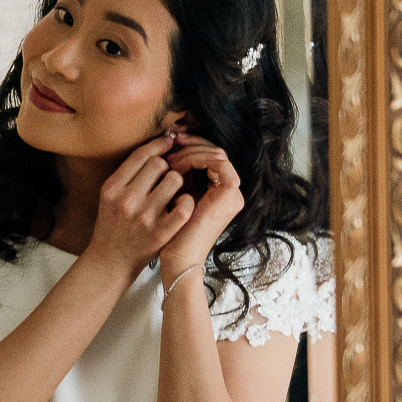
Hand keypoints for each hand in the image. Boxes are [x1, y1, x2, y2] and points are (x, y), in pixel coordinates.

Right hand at [82, 134, 194, 278]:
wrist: (111, 261)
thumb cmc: (114, 224)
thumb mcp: (110, 196)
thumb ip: (129, 174)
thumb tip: (157, 147)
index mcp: (112, 188)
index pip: (141, 155)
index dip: (158, 144)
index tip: (169, 141)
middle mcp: (126, 200)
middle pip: (159, 164)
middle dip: (167, 166)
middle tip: (166, 176)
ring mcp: (145, 217)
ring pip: (175, 180)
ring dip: (177, 183)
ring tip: (172, 192)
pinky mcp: (161, 232)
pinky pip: (185, 205)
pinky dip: (187, 201)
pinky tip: (181, 205)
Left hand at [157, 135, 243, 276]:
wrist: (178, 260)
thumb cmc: (171, 233)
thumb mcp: (177, 197)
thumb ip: (180, 175)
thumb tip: (169, 147)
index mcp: (221, 192)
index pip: (211, 157)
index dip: (191, 146)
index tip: (170, 143)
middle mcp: (231, 192)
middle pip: (216, 152)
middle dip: (191, 144)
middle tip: (170, 142)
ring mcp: (232, 194)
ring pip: (216, 154)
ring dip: (191, 151)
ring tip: (170, 158)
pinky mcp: (228, 195)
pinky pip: (217, 162)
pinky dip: (196, 158)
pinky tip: (176, 165)